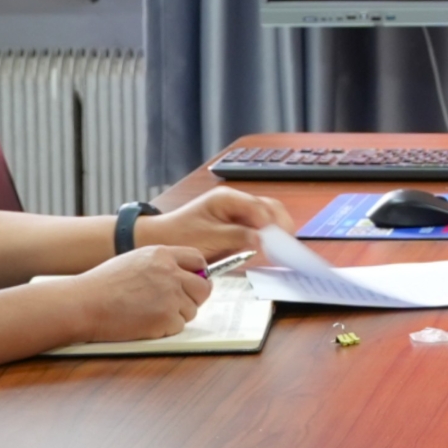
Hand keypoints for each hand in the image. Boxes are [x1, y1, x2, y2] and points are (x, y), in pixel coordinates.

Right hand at [63, 245, 209, 343]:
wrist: (84, 303)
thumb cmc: (103, 285)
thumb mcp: (134, 261)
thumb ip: (161, 264)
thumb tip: (183, 274)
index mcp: (162, 254)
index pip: (198, 260)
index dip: (199, 273)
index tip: (194, 282)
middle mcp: (170, 272)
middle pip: (204, 287)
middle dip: (195, 297)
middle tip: (178, 304)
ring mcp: (170, 296)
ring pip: (192, 310)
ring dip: (177, 315)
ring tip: (150, 313)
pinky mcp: (166, 318)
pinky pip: (179, 326)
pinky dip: (165, 328)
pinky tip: (145, 322)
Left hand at [135, 187, 289, 256]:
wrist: (160, 239)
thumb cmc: (180, 235)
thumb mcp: (209, 238)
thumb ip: (238, 236)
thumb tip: (263, 240)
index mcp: (227, 198)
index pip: (259, 207)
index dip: (272, 225)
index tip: (280, 242)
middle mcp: (235, 201)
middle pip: (269, 208)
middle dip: (280, 226)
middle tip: (287, 246)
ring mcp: (237, 211)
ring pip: (267, 217)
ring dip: (275, 231)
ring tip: (281, 249)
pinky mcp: (236, 223)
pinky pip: (259, 227)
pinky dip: (266, 236)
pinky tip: (269, 248)